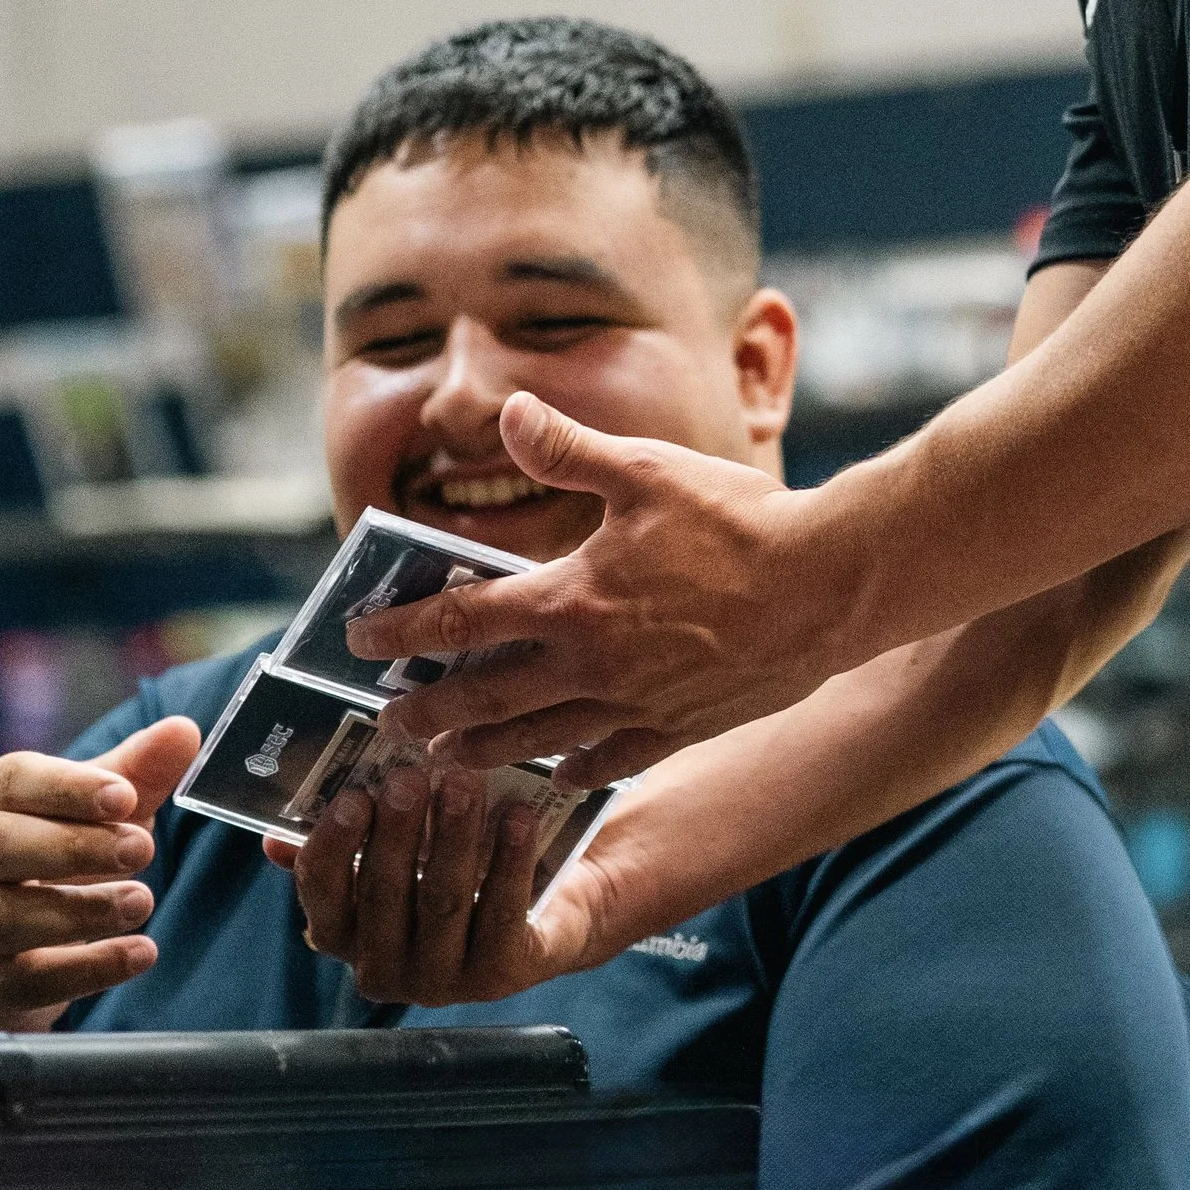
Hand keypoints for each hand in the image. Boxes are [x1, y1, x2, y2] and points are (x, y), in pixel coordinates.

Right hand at [0, 717, 201, 1026]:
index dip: (68, 786)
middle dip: (72, 846)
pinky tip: (140, 954)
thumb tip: (185, 730)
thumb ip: (136, 774)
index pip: (12, 780)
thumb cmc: (50, 858)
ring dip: (80, 911)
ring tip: (142, 901)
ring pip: (4, 916)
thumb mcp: (91, 813)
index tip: (125, 796)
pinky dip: (87, 969)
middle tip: (142, 848)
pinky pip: (26, 981)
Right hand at [273, 760, 674, 1005]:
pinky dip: (510, 860)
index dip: (334, 846)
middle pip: (384, 895)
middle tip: (410, 777)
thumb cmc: (456, 862)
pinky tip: (519, 815)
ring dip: (453, 836)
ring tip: (465, 781)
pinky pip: (500, 913)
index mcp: (345, 934)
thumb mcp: (400, 847)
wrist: (552, 907)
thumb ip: (345, 837)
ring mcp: (440, 980)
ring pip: (442, 902)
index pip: (322, 894)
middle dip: (397, 831)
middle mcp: (384, 968)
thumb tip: (272, 840)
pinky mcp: (497, 977)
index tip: (354, 794)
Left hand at [351, 392, 850, 777]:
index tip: (360, 639)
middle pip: (484, 700)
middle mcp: (591, 664)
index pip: (460, 621)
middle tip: (387, 723)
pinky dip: (571, 771)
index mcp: (573, 598)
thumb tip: (508, 414)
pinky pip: (607, 763)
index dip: (403, 630)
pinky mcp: (677, 729)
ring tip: (447, 762)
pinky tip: (556, 774)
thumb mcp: (648, 470)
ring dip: (482, 753)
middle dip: (427, 711)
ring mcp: (633, 706)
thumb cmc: (739, 519)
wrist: (828, 585)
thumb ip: (568, 451)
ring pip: (536, 743)